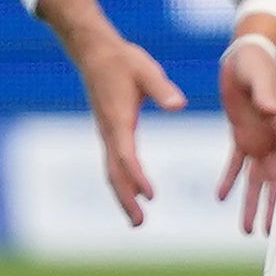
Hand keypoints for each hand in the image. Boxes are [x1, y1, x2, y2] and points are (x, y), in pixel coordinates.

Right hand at [74, 33, 185, 224]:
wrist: (96, 52)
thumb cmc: (124, 60)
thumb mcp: (147, 71)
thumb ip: (162, 89)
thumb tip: (179, 105)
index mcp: (118, 120)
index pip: (127, 156)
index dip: (138, 177)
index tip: (151, 196)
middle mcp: (109, 131)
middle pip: (115, 173)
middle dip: (126, 199)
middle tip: (139, 224)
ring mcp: (107, 132)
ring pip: (112, 171)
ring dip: (123, 195)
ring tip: (137, 219)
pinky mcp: (109, 130)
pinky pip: (113, 162)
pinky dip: (121, 180)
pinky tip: (132, 190)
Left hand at [216, 36, 275, 230]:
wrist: (243, 53)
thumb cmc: (255, 61)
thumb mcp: (258, 75)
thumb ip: (264, 93)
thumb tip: (270, 111)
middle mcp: (273, 136)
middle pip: (275, 177)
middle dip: (273, 205)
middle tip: (269, 233)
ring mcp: (258, 137)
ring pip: (256, 178)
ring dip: (252, 202)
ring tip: (247, 230)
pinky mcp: (242, 135)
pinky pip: (236, 163)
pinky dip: (229, 180)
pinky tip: (221, 197)